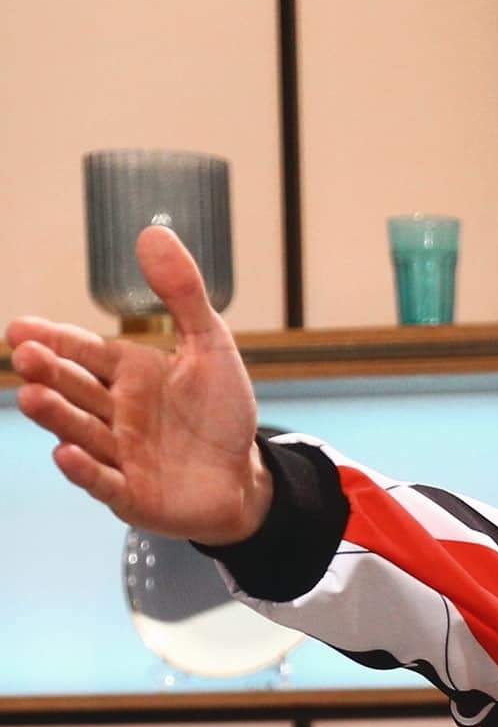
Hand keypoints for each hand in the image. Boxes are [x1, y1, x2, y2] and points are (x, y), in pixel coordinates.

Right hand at [7, 226, 269, 545]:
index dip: (51, 338)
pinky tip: (67, 455)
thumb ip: (184, 296)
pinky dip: (85, 470)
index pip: (81, 349)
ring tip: (34, 397)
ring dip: (57, 416)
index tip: (21, 328)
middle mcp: (113, 410)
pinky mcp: (131, 494)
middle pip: (73, 388)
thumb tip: (154, 232)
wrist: (246, 481)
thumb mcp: (211, 349)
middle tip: (26, 356)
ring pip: (80, 431)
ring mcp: (118, 453)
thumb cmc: (222, 414)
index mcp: (126, 372)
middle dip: (48, 372)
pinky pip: (104, 481)